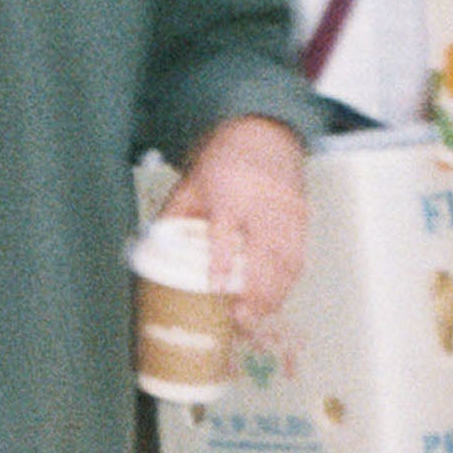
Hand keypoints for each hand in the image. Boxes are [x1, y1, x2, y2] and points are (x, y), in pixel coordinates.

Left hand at [174, 117, 308, 327]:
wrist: (264, 132)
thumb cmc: (223, 161)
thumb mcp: (191, 183)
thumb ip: (174, 216)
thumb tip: (151, 249)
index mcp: (228, 194)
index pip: (225, 233)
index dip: (221, 263)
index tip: (216, 289)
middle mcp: (260, 205)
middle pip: (262, 255)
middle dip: (253, 293)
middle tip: (239, 320)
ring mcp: (285, 212)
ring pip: (286, 261)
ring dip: (274, 295)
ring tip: (257, 318)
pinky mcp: (301, 218)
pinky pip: (299, 256)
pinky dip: (288, 282)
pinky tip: (276, 300)